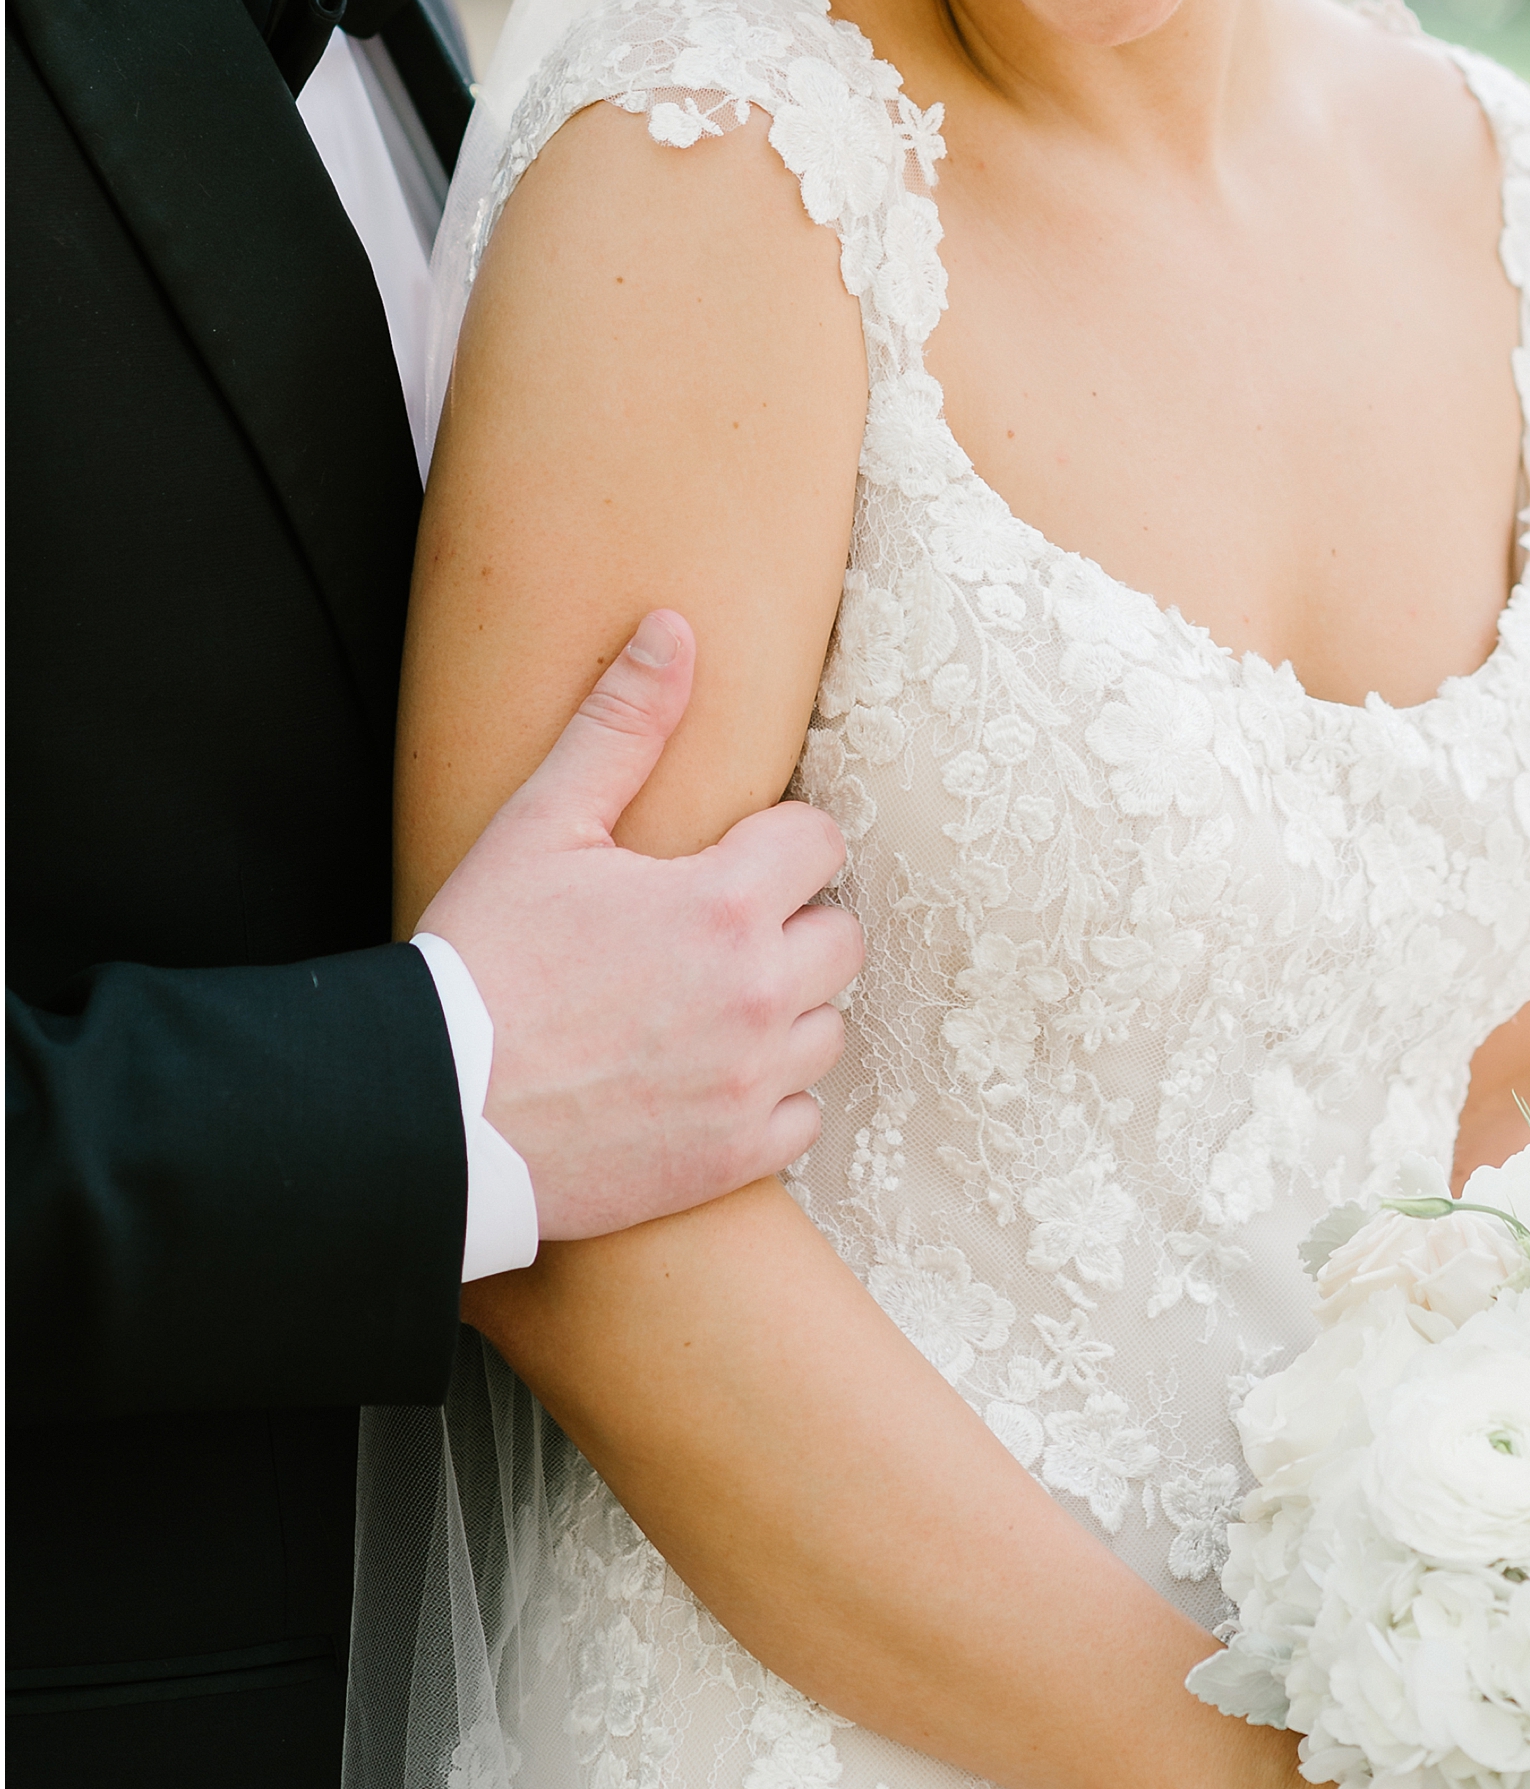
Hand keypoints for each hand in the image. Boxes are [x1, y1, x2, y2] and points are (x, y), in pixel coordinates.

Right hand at [415, 610, 863, 1240]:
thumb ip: (622, 724)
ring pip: (827, 1027)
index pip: (820, 841)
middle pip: (839, 936)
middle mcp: (757, 993)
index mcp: (725, 902)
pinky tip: (708, 1077)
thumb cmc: (481, 960)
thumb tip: (673, 629)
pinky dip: (768, 1098)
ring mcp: (748, 1084)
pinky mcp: (729, 1159)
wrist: (430, 1113)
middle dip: (790, 923)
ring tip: (709, 1002)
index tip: (726, 858)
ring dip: (785, 1010)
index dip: (774, 841)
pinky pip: (801, 1117)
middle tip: (714, 931)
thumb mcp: (543, 824)